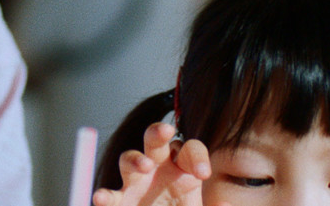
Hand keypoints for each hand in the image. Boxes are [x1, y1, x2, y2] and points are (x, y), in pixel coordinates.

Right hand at [92, 123, 220, 205]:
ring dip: (135, 159)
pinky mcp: (120, 201)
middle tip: (166, 131)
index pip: (189, 150)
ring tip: (144, 166)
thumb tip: (226, 204)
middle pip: (156, 141)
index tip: (203, 174)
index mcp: (183, 170)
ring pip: (130, 158)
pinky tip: (102, 198)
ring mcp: (136, 183)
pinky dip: (104, 196)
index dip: (196, 156)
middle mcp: (158, 169)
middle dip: (158, 133)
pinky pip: (110, 195)